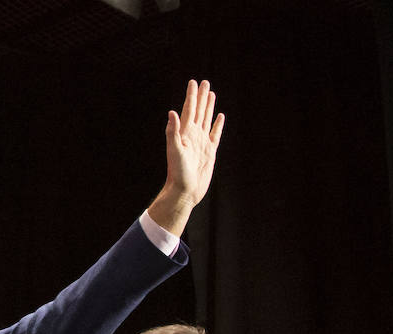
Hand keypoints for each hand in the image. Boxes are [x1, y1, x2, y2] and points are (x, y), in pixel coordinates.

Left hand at [148, 79, 225, 234]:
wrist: (184, 191)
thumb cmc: (177, 174)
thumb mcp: (175, 151)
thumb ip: (172, 132)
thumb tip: (172, 113)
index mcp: (185, 133)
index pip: (189, 110)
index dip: (191, 96)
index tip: (193, 82)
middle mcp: (193, 135)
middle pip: (198, 111)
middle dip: (201, 97)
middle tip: (204, 82)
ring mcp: (201, 143)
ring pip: (206, 119)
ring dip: (209, 107)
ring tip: (211, 94)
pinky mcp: (209, 152)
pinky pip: (215, 134)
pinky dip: (217, 124)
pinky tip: (220, 117)